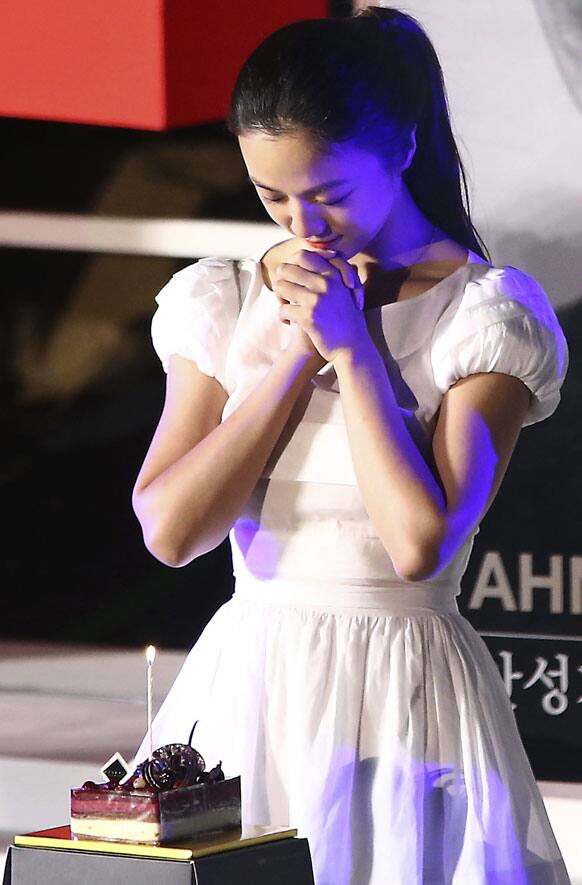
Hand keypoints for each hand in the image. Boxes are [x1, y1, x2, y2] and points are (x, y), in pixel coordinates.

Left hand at [273, 248, 366, 362]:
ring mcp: (316, 300)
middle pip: (286, 269)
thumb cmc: (347, 320)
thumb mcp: (346, 291)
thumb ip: (333, 274)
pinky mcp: (309, 317)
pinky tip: (290, 323)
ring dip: (279, 298)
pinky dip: (283, 317)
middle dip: (282, 281)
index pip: (302, 255)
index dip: (292, 265)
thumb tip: (312, 258)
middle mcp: (325, 283)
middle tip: (286, 295)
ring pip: (280, 286)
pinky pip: (282, 309)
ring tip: (287, 308)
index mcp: (333, 274)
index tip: (293, 278)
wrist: (352, 347)